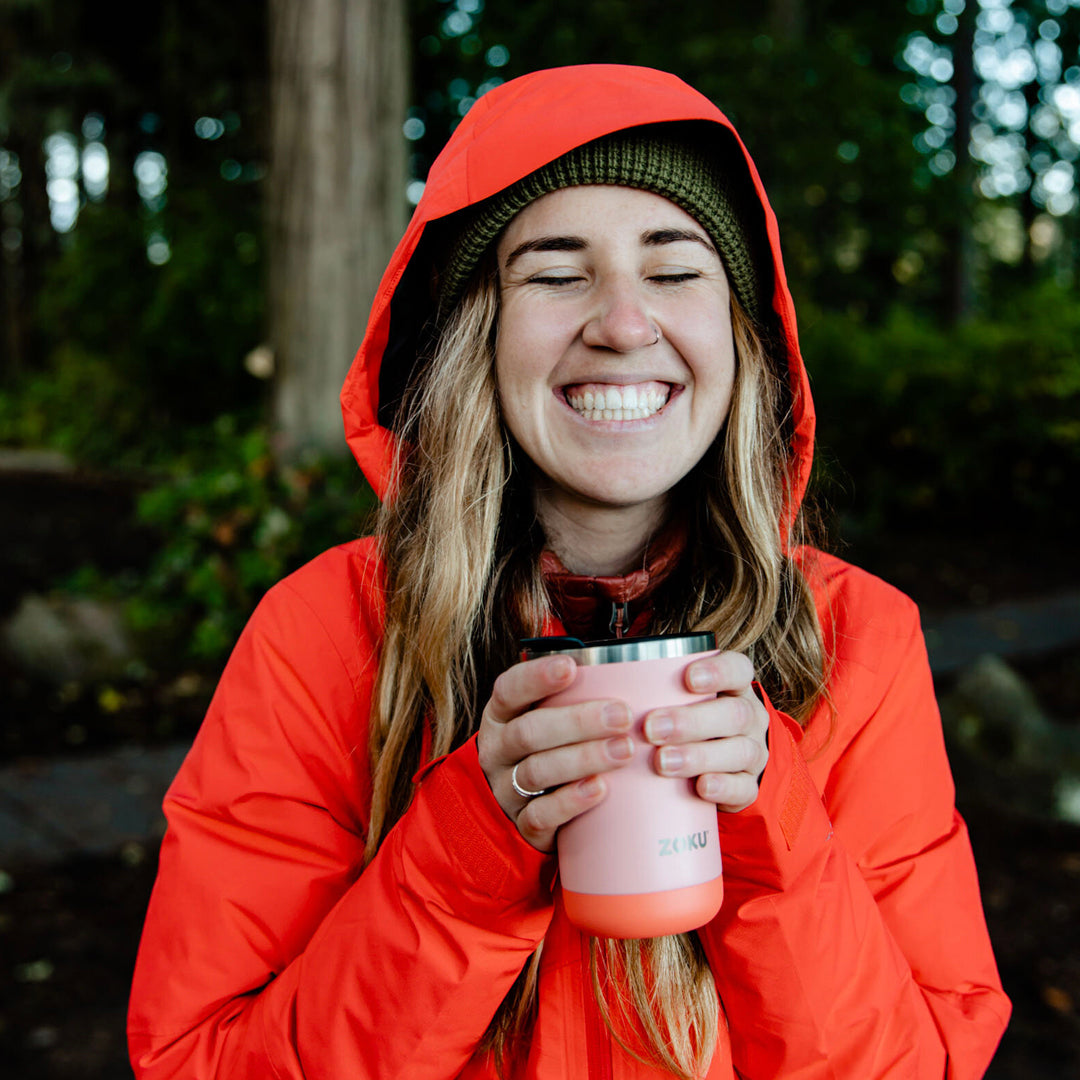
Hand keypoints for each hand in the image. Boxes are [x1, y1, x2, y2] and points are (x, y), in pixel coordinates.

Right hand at [476, 655, 634, 852]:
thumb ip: (574, 696)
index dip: (536, 677)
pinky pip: (541, 814)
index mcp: (502, 715)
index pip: (509, 690)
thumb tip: (633, 665)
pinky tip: (600, 789)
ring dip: (583, 758)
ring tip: (624, 750)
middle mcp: (498, 749)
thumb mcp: (547, 717)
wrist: (529, 807)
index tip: (570, 666)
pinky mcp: (523, 824)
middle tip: (622, 715)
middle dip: (577, 722)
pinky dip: (571, 801)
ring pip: (537, 771)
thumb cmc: (549, 748)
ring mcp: (507, 788)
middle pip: (529, 732)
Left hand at [642, 651, 768, 812]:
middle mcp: (748, 717)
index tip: (688, 678)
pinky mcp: (749, 786)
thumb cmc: (685, 721)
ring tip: (662, 762)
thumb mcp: (674, 699)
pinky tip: (700, 787)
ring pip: (739, 751)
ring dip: (699, 756)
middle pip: (733, 714)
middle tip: (651, 728)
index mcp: (734, 687)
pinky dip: (722, 788)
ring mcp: (752, 752)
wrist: (719, 765)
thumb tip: (584, 676)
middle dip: (691, 721)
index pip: (737, 669)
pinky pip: (743, 788)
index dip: (718, 672)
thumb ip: (647, 688)